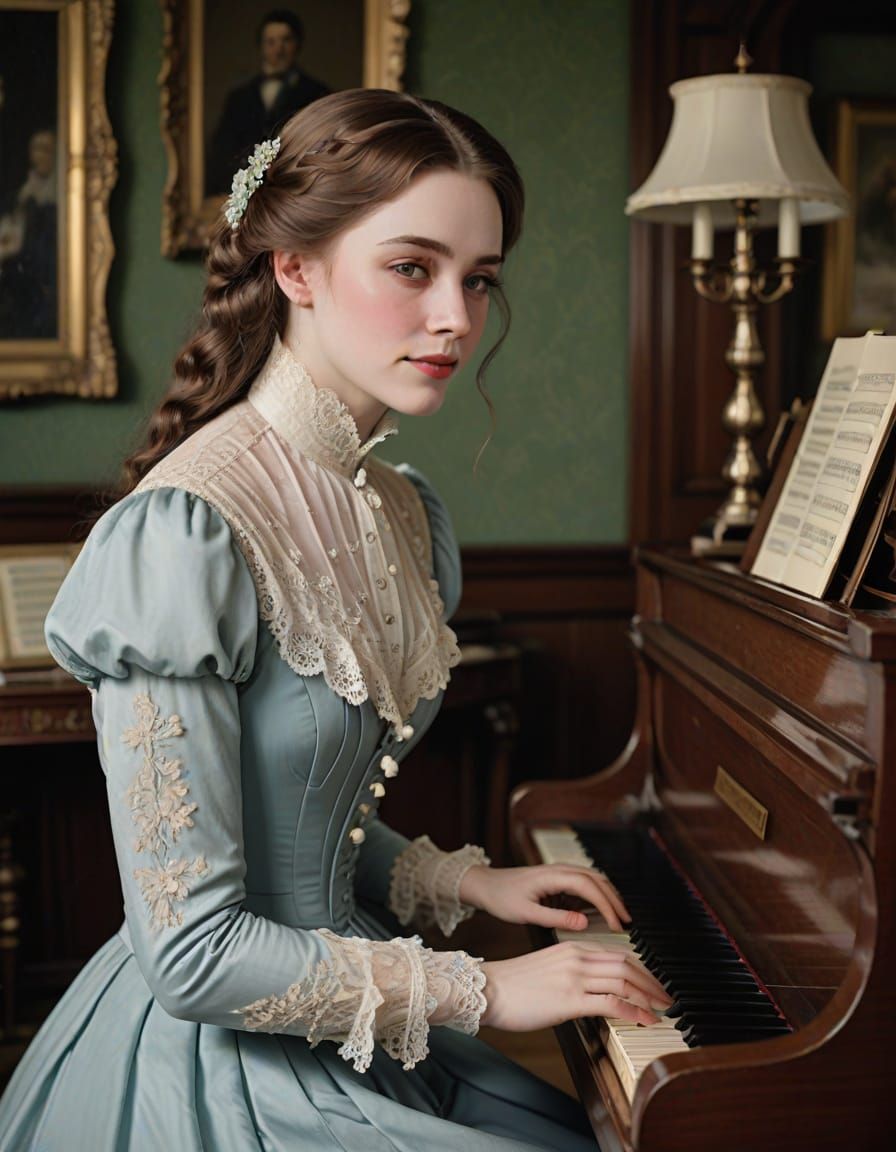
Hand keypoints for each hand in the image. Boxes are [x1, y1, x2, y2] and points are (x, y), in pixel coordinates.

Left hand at [459, 863, 629, 932]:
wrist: (486, 885)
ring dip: (608, 895)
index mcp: (554, 876)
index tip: (617, 924)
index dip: (607, 906)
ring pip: (593, 879)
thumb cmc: (502, 898)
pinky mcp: (558, 879)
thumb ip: (556, 918)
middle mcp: (560, 869)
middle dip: (614, 900)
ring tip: (620, 916)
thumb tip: (584, 922)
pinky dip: (597, 895)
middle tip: (627, 922)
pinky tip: (601, 910)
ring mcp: (560, 872)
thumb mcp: (526, 913)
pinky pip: (584, 883)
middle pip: (597, 880)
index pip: (589, 887)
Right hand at [479, 941, 672, 1030]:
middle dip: (651, 981)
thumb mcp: (548, 969)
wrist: (488, 989)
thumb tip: (592, 989)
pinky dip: (634, 1011)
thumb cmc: (513, 984)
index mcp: (572, 948)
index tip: (653, 984)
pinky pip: (611, 1003)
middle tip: (667, 997)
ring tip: (661, 1009)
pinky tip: (645, 1020)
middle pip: (627, 964)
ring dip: (648, 996)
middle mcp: (577, 957)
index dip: (641, 969)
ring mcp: (574, 977)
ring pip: (624, 980)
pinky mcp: (569, 999)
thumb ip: (572, 972)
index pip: (617, 954)